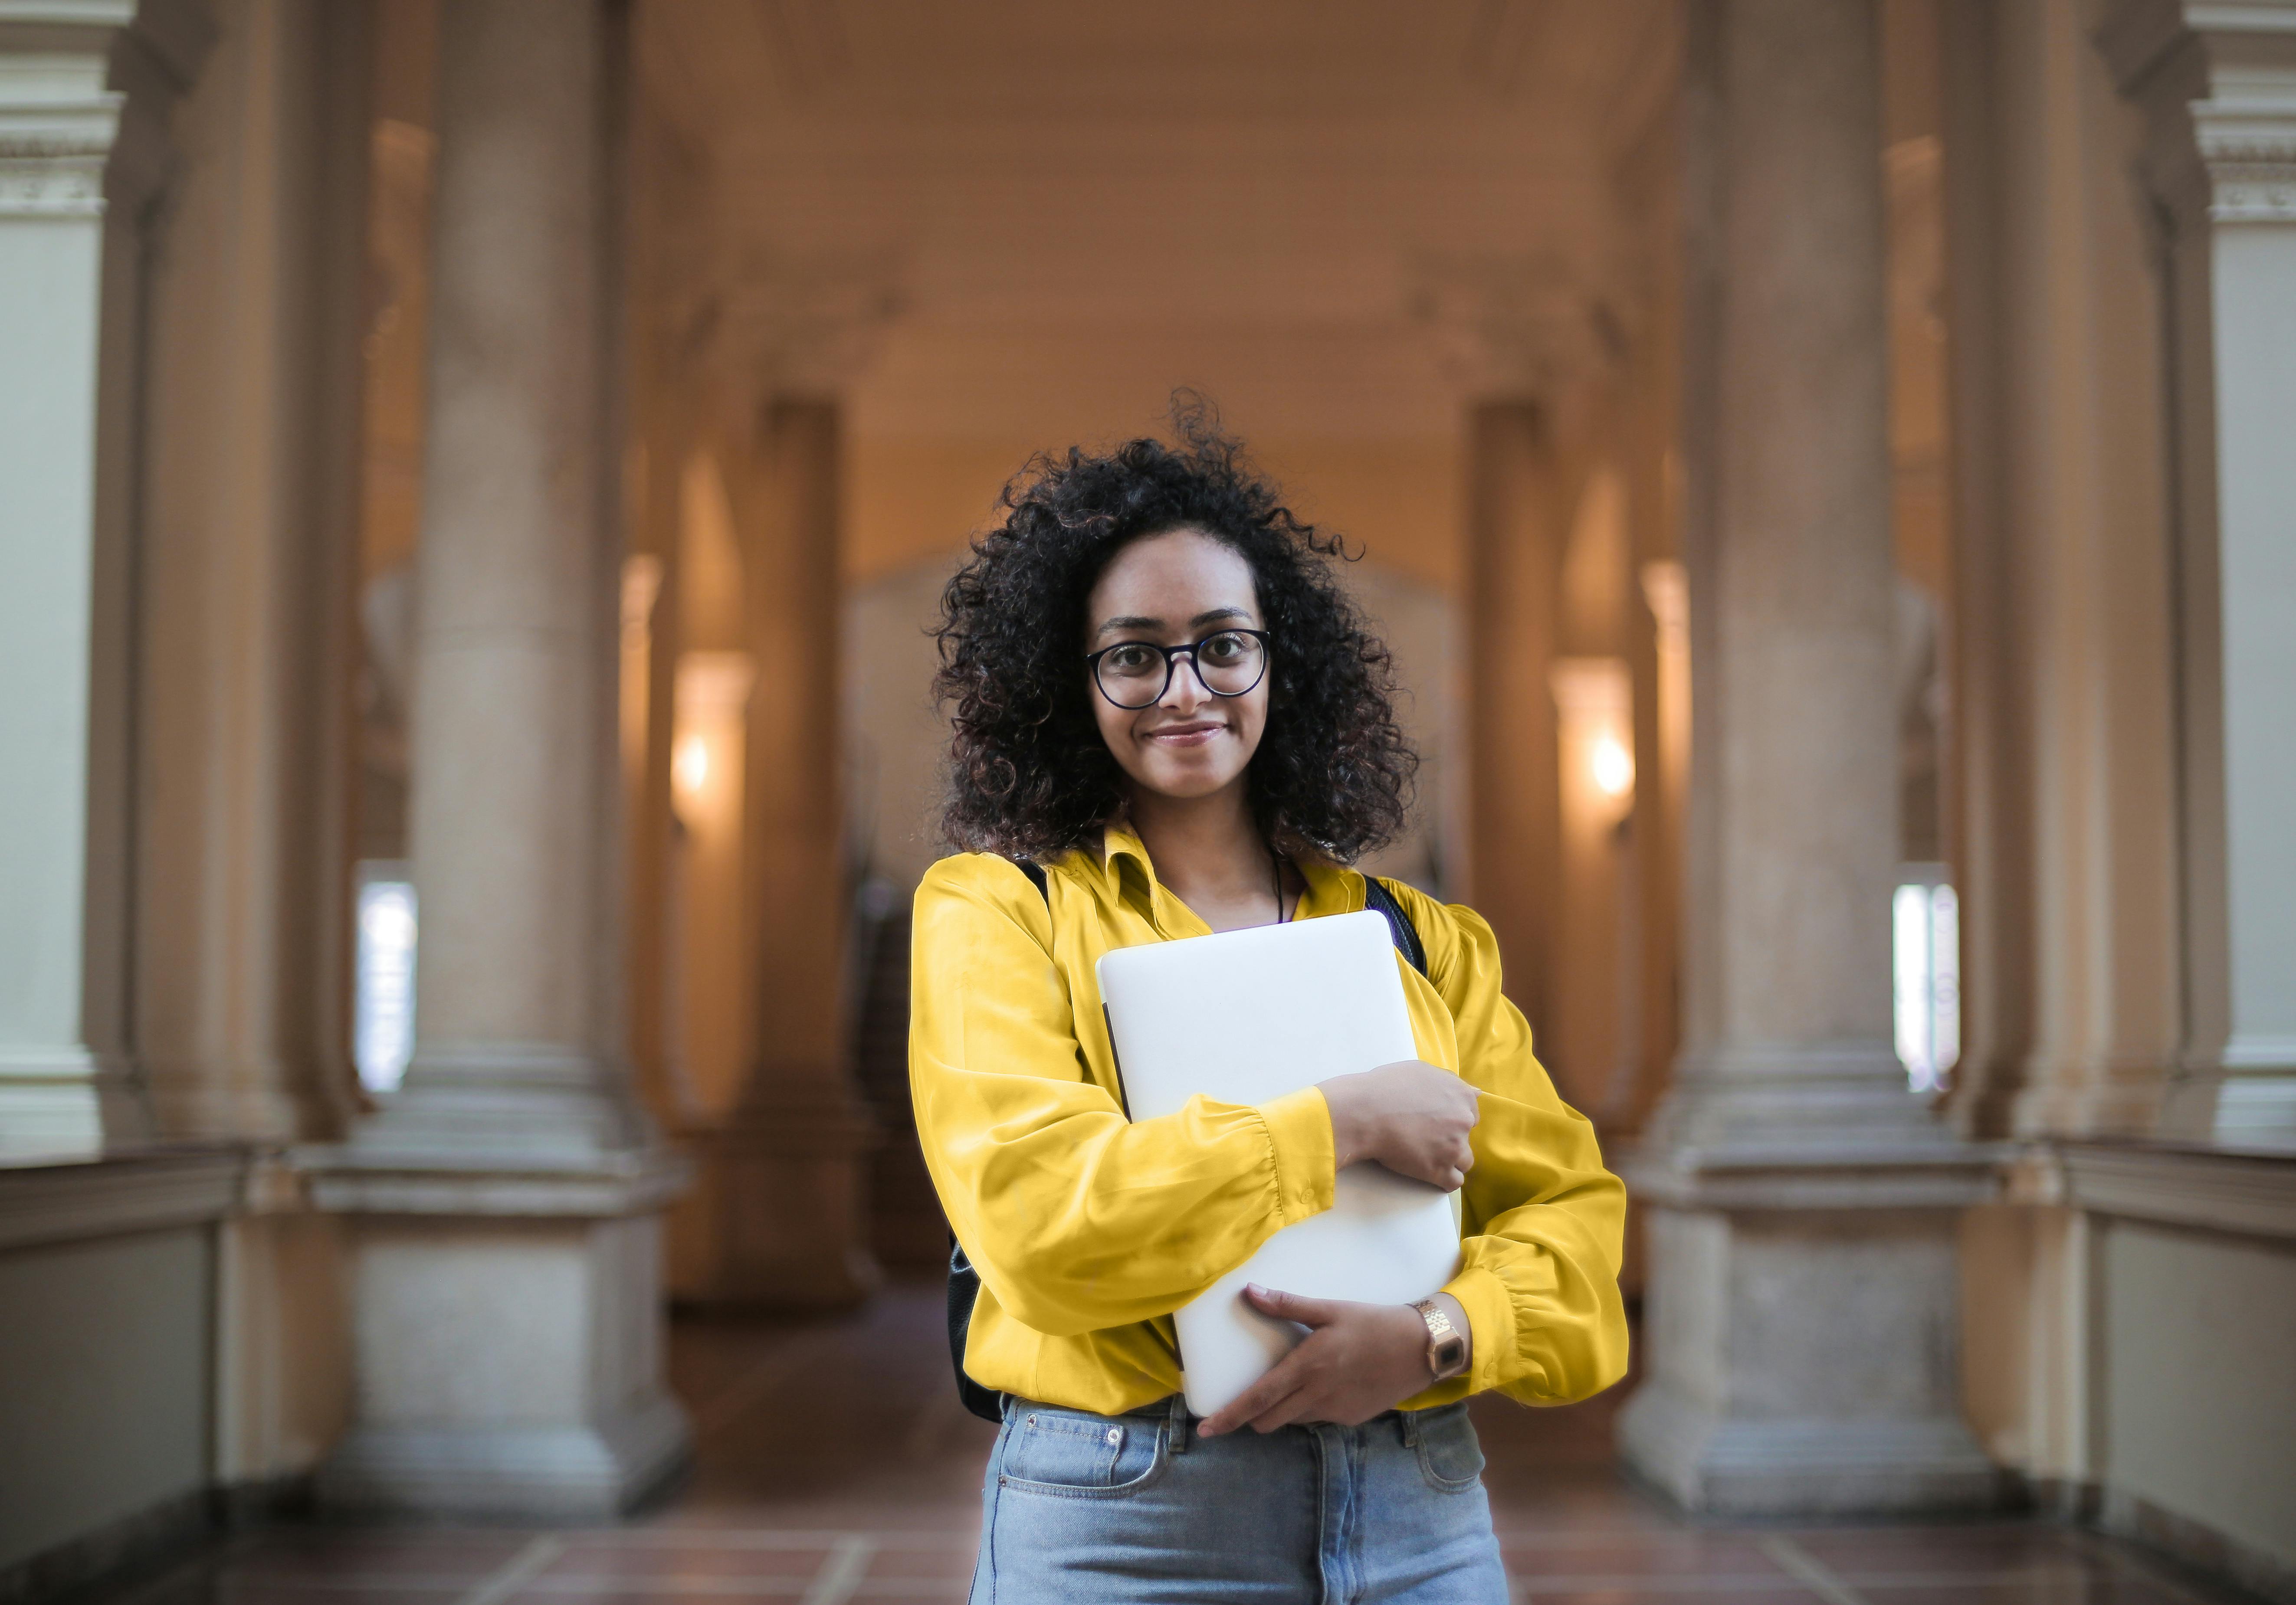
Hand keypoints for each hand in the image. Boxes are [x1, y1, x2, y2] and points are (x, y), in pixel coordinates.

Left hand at [1198, 1285, 1466, 1436]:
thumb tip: (1249, 1292)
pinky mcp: (1351, 1419)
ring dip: (1281, 1410)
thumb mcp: (1330, 1309)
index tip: (1205, 1430)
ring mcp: (1335, 1412)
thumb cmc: (1374, 1323)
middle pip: (1268, 1419)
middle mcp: (1317, 1396)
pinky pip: (1317, 1418)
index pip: (1257, 1399)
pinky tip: (1324, 1385)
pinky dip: (1309, 1407)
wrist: (1422, 1349)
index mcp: (1307, 1367)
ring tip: (1289, 1384)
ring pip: (1292, 1420)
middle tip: (1244, 1403)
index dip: (1229, 1416)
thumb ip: (1287, 1305)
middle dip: (1250, 1416)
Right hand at [1316, 1059, 1478, 1189]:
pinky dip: (1444, 1180)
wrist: (1365, 1112)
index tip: (1436, 1122)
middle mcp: (1463, 1121)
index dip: (1452, 1119)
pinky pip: (1454, 1182)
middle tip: (1427, 1138)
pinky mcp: (1439, 1170)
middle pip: (1467, 1137)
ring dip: (1450, 1161)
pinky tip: (1430, 1174)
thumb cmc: (1387, 1087)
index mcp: (1461, 1095)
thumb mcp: (1422, 1070)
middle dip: (1451, 1139)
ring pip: (1464, 1161)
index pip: (1471, 1113)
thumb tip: (1476, 1093)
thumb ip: (1450, 1082)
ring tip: (1428, 1158)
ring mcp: (1453, 1147)